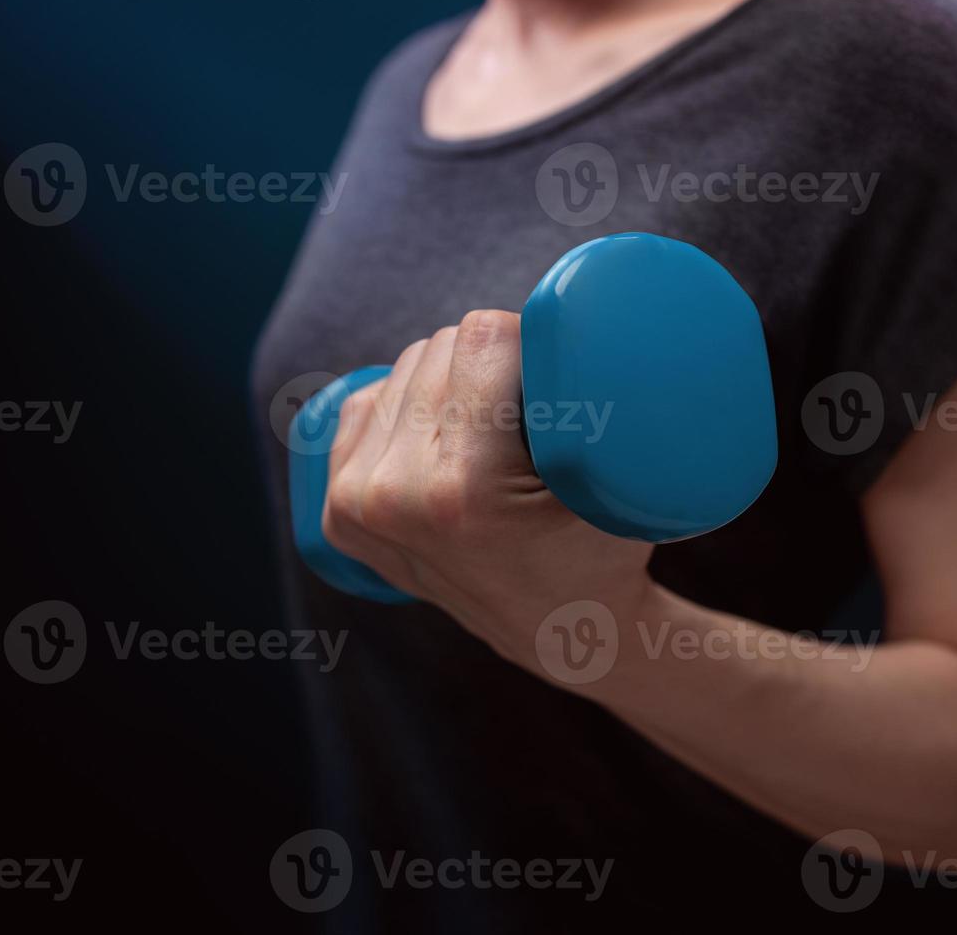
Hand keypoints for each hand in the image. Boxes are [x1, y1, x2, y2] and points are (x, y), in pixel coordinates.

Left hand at [321, 310, 657, 675]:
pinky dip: (408, 406)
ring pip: (403, 369)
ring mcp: (356, 505)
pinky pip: (367, 405)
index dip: (529, 338)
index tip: (556, 372)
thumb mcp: (617, 480)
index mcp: (461, 486)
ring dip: (452, 382)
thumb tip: (575, 321)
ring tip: (495, 431)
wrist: (563, 634)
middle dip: (492, 362)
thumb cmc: (604, 553)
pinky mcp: (338, 512)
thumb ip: (594, 403)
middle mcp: (392, 495)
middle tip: (533, 409)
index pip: (482, 337)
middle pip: (439, 347)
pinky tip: (445, 438)